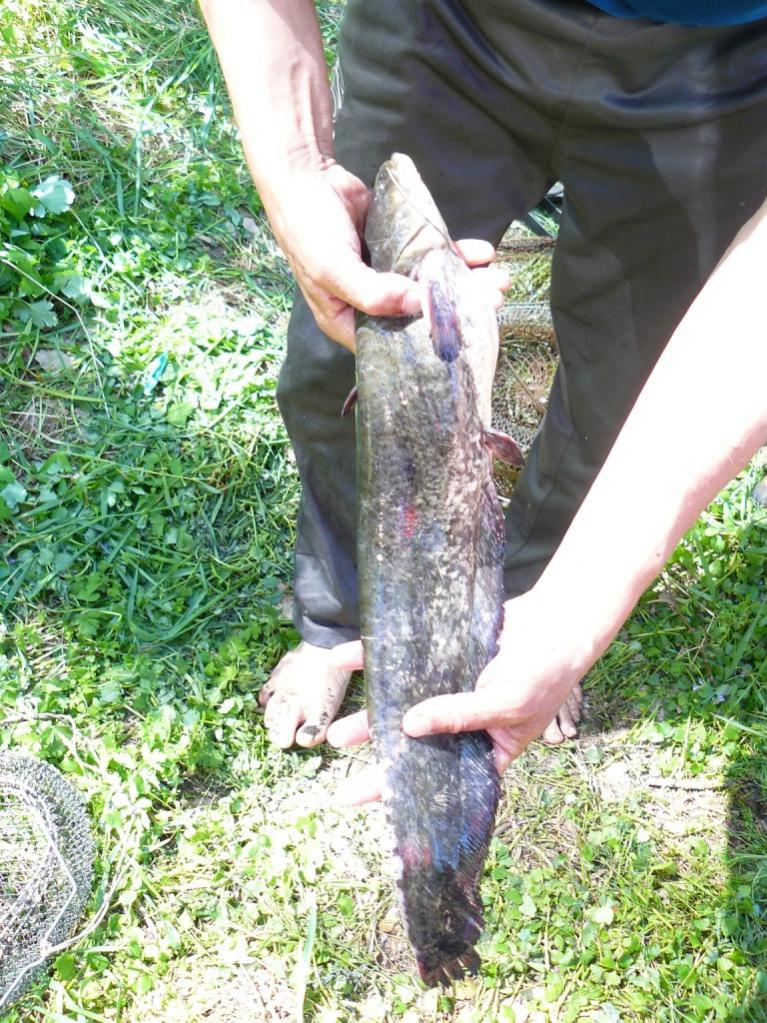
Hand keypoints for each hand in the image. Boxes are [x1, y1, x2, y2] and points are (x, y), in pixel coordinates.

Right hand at [265, 161, 508, 349]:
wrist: (305, 175)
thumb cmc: (307, 230)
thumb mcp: (333, 269)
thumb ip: (373, 292)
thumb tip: (419, 305)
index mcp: (349, 321)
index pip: (394, 345)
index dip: (428, 345)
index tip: (463, 338)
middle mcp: (372, 303)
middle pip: (421, 316)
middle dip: (459, 311)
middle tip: (494, 304)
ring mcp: (387, 275)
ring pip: (432, 287)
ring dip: (466, 284)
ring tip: (499, 281)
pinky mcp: (399, 248)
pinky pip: (433, 257)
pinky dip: (457, 255)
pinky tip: (482, 253)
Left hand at [326, 588, 590, 802]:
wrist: (557, 619)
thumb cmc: (545, 673)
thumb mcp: (508, 703)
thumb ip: (461, 715)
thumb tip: (410, 726)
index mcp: (482, 750)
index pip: (438, 778)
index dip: (403, 790)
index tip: (364, 798)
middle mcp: (458, 723)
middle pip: (410, 742)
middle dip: (375, 750)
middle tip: (336, 750)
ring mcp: (446, 688)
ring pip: (399, 704)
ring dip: (368, 713)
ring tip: (334, 729)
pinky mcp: (438, 656)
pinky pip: (400, 660)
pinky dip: (372, 658)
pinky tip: (343, 657)